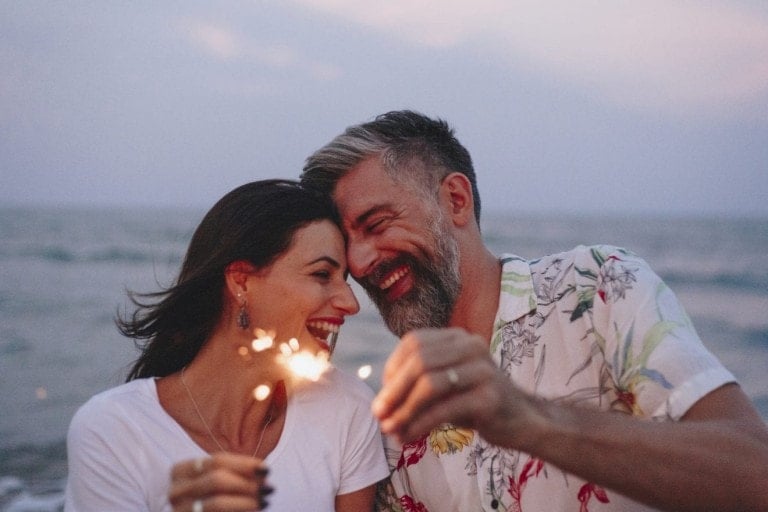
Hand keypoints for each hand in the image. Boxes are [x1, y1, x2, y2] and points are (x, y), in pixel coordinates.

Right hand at [169, 452, 272, 510]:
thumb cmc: (208, 496)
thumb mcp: (216, 480)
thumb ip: (235, 473)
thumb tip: (263, 473)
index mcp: (180, 471)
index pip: (217, 461)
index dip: (244, 464)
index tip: (266, 469)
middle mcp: (176, 491)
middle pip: (218, 480)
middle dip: (247, 483)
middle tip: (269, 488)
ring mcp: (179, 510)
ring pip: (217, 503)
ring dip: (246, 501)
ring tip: (264, 501)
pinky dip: (240, 511)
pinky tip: (254, 510)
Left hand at [371, 327, 534, 446]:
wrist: (522, 421)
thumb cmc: (476, 403)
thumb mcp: (445, 388)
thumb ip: (417, 386)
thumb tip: (379, 404)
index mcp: (458, 337)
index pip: (413, 342)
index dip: (392, 369)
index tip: (383, 396)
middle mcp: (471, 346)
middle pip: (419, 361)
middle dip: (393, 390)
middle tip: (378, 415)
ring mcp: (483, 369)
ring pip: (430, 383)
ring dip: (404, 409)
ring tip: (391, 430)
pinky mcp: (490, 397)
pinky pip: (445, 408)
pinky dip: (421, 424)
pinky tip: (410, 436)